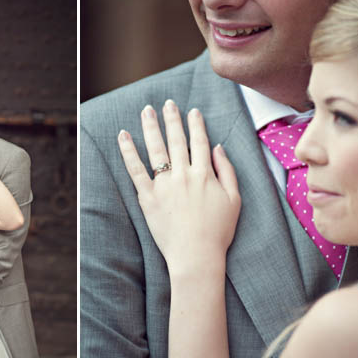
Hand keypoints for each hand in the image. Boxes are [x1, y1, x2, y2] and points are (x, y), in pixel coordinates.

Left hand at [117, 100, 240, 273]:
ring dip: (150, 127)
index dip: (196, 124)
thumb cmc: (218, 231)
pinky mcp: (148, 197)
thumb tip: (218, 147)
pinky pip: (135, 170)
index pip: (199, 142)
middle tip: (168, 103)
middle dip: (172, 119)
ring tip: (146, 111)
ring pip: (155, 149)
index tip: (192, 111)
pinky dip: (128, 152)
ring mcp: (164, 185)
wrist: (196, 255)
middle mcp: (183, 174)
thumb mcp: (234, 199)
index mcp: (205, 174)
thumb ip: (227, 170)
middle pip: (176, 140)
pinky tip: (123, 136)